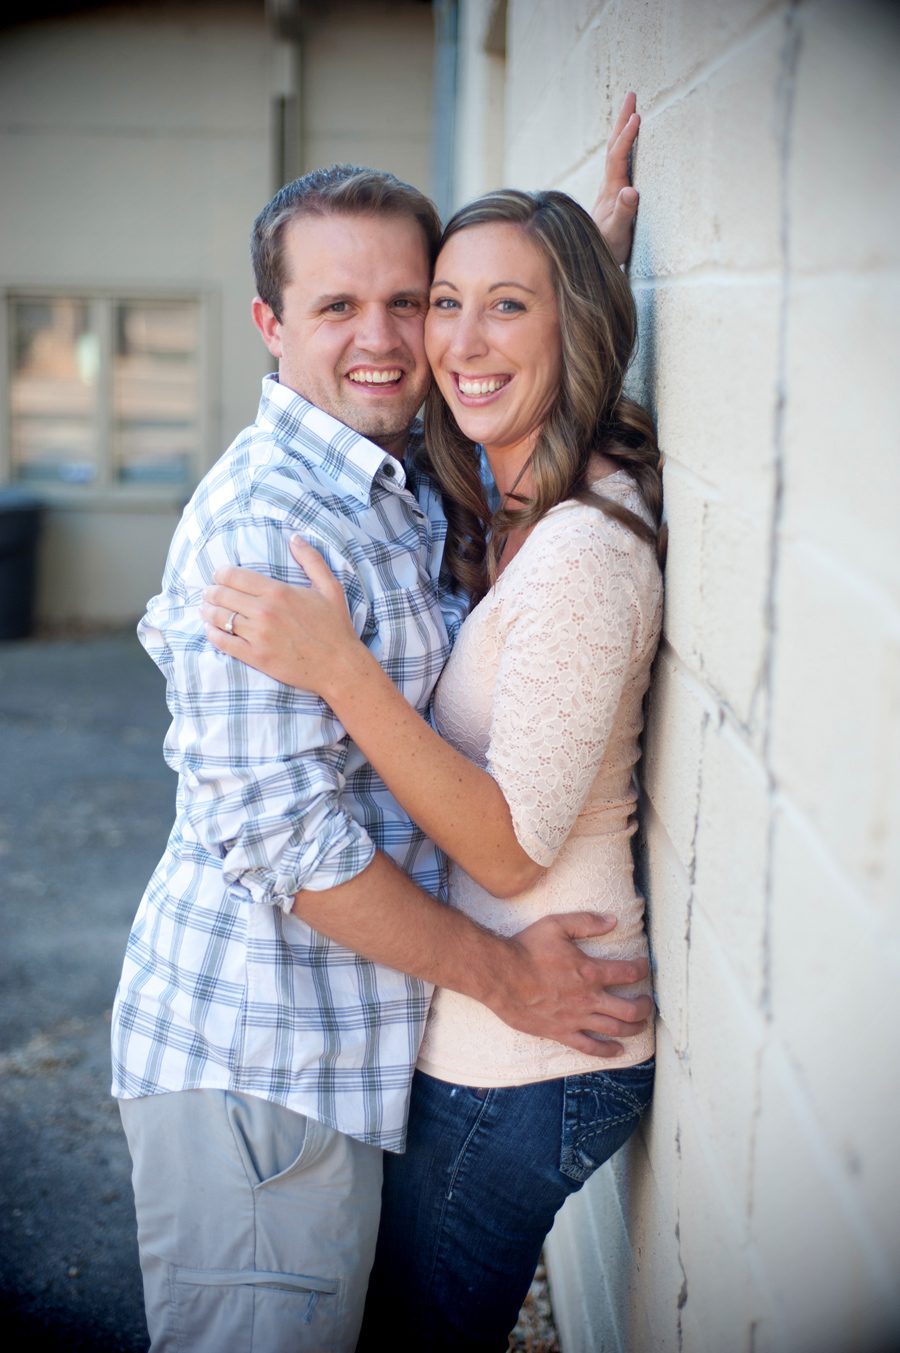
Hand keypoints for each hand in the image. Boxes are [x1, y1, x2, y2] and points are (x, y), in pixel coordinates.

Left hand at [201, 535, 358, 694]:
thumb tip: (295, 537)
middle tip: (208, 592)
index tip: (219, 575)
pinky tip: (211, 630)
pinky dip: (213, 635)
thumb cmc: (335, 627)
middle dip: (211, 592)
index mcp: (278, 592)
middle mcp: (265, 612)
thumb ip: (311, 560)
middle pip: (223, 595)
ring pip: (220, 618)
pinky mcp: (256, 657)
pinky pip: (225, 643)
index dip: (221, 573)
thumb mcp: (330, 587)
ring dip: (208, 612)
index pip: (235, 576)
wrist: (339, 666)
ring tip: (205, 609)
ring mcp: (258, 636)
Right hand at [489, 911, 652, 1057]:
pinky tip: (618, 1051)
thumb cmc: (526, 948)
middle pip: (629, 1009)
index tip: (643, 967)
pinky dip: (607, 1051)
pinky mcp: (561, 1033)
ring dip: (633, 1029)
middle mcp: (588, 999)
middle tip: (647, 1003)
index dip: (641, 970)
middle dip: (644, 1007)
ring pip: (615, 1030)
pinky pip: (589, 1047)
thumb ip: (586, 922)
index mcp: (590, 972)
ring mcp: (576, 1019)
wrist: (500, 975)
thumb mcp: (556, 925)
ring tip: (640, 1025)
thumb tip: (613, 921)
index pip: (628, 973)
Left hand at [592, 91, 640, 265]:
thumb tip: (632, 191)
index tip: (637, 116)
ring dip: (622, 129)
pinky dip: (623, 146)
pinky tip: (627, 142)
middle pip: (613, 147)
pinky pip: (618, 162)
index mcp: (611, 191)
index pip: (618, 157)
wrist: (590, 260)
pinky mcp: (612, 195)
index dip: (627, 137)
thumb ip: (624, 213)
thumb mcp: (617, 235)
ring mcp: (609, 189)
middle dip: (622, 120)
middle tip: (632, 94)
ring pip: (614, 153)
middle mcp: (608, 186)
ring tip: (631, 110)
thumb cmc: (606, 249)